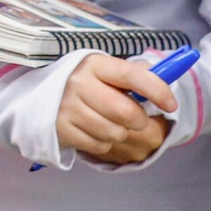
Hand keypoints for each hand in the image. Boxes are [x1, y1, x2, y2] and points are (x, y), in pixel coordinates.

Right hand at [56, 51, 177, 163]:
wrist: (39, 99)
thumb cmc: (85, 84)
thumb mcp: (104, 71)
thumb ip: (134, 74)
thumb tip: (166, 76)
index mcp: (94, 64)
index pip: (131, 75)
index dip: (156, 90)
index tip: (171, 104)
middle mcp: (79, 84)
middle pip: (126, 112)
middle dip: (140, 120)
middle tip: (137, 119)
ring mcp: (68, 108)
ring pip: (115, 132)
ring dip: (121, 133)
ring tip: (110, 123)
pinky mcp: (62, 130)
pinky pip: (99, 145)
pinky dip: (104, 142)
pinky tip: (94, 130)